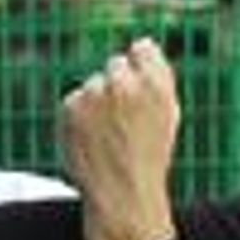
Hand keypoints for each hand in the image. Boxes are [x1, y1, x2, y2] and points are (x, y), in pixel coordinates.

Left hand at [59, 37, 181, 239]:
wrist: (121, 196)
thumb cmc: (149, 157)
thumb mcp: (168, 114)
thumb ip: (156, 76)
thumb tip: (140, 42)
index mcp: (156, 83)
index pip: (142, 48)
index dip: (140, 68)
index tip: (139, 90)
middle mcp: (125, 83)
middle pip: (115, 65)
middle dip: (116, 84)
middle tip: (122, 121)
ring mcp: (95, 94)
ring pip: (92, 85)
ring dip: (96, 103)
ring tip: (107, 136)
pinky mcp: (71, 106)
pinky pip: (74, 101)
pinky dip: (78, 118)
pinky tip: (91, 140)